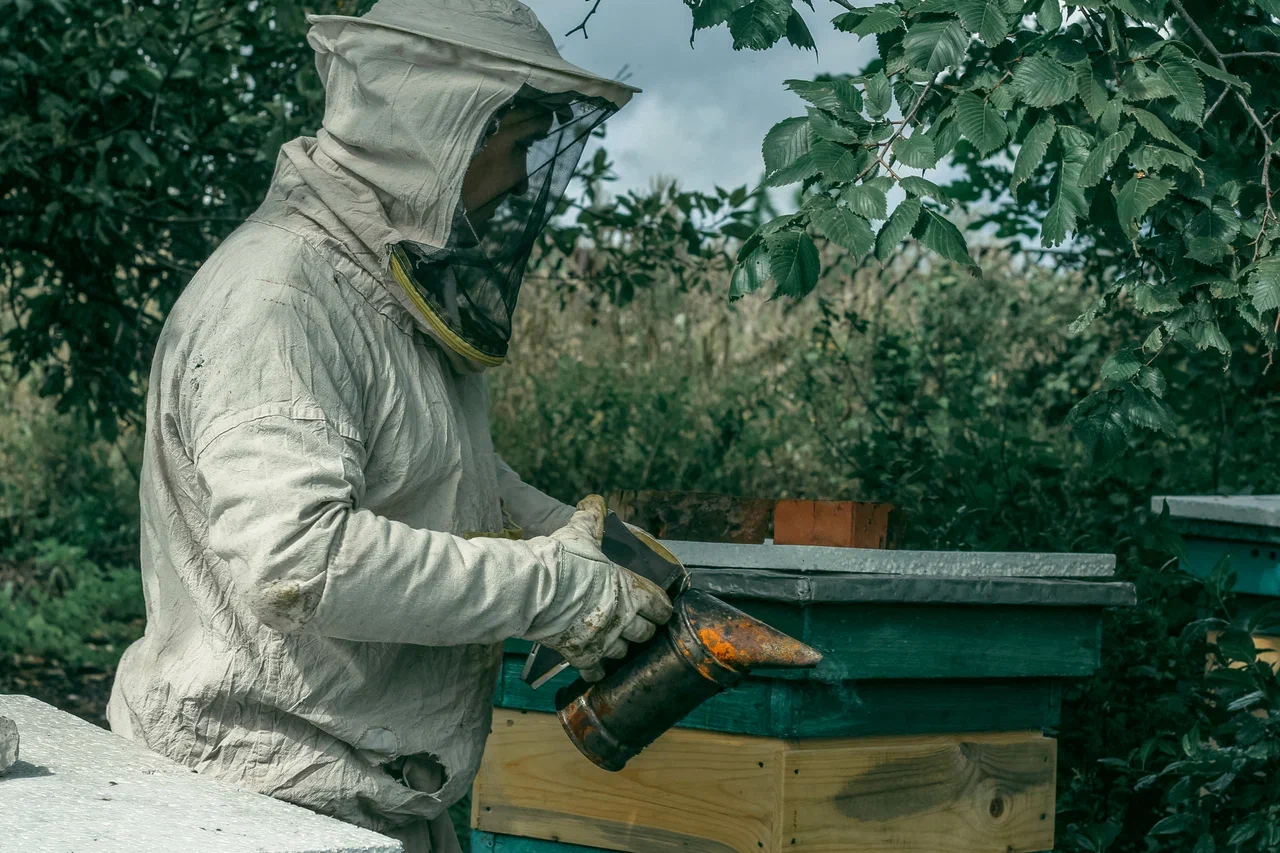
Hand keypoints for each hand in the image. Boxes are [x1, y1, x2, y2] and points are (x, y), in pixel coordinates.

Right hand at [527, 495, 672, 680]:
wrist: (536, 588)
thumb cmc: (563, 560)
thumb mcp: (580, 532)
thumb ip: (592, 518)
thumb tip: (595, 501)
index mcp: (630, 590)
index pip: (660, 606)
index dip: (660, 609)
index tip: (657, 611)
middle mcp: (623, 618)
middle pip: (646, 634)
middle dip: (642, 631)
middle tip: (634, 626)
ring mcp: (604, 640)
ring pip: (624, 653)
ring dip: (620, 649)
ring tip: (612, 643)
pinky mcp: (584, 655)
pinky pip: (597, 672)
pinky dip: (596, 672)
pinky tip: (594, 668)